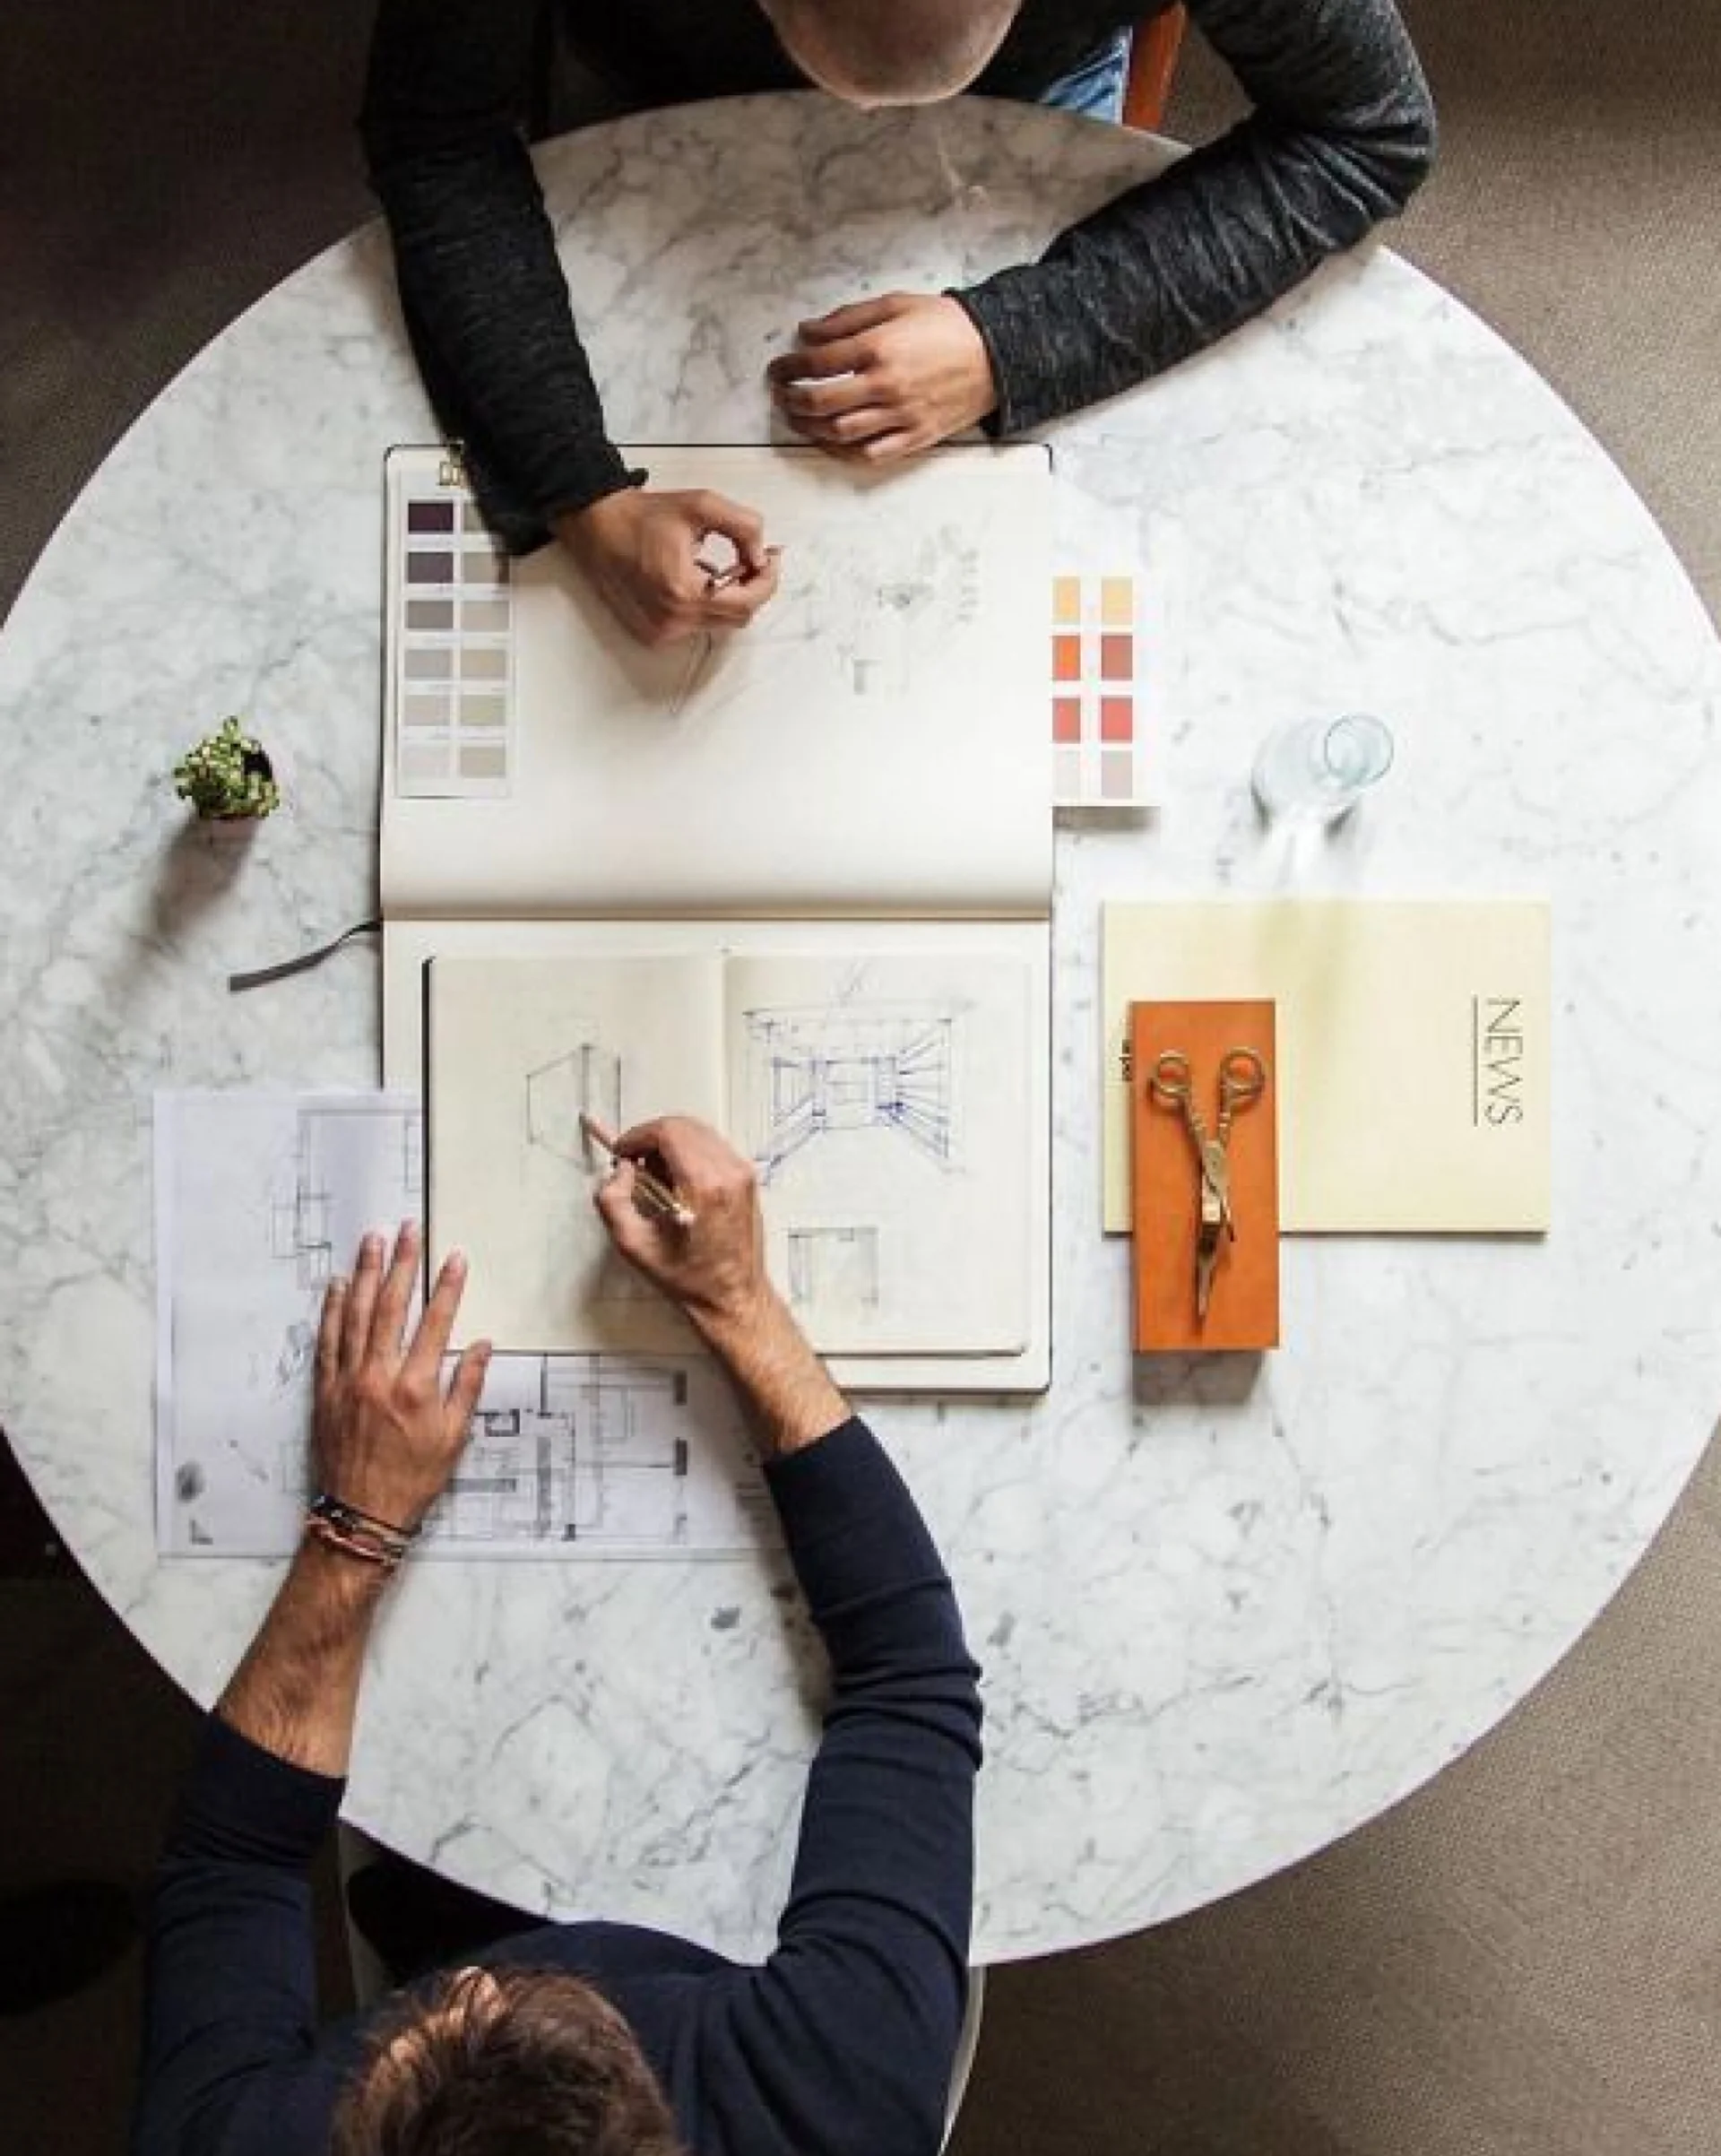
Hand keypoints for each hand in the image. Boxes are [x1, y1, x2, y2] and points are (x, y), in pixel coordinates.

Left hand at [312, 1224, 491, 1532]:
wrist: (361, 1514)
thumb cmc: (413, 1479)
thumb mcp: (454, 1438)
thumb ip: (466, 1387)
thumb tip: (480, 1346)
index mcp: (416, 1387)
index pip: (435, 1323)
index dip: (447, 1287)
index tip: (454, 1258)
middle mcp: (379, 1376)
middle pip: (390, 1306)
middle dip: (400, 1264)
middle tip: (406, 1230)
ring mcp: (348, 1380)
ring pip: (355, 1315)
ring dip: (364, 1274)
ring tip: (371, 1242)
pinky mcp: (325, 1390)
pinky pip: (327, 1340)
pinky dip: (332, 1310)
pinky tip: (338, 1286)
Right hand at [555, 487, 780, 645]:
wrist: (597, 527)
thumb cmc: (641, 517)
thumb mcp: (701, 506)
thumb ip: (744, 527)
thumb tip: (761, 555)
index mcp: (683, 594)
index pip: (747, 604)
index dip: (767, 581)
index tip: (770, 559)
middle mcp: (672, 621)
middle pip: (737, 618)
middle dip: (751, 587)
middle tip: (751, 558)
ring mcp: (660, 631)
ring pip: (719, 623)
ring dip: (728, 596)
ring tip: (719, 563)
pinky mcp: (652, 633)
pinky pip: (696, 625)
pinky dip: (706, 604)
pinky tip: (697, 577)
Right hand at [592, 1117, 771, 1337]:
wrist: (733, 1296)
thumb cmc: (690, 1278)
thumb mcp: (634, 1245)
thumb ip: (613, 1202)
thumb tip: (620, 1172)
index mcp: (704, 1186)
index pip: (667, 1131)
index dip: (637, 1136)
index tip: (622, 1152)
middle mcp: (729, 1173)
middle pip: (683, 1126)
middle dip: (651, 1138)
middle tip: (635, 1165)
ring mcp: (742, 1173)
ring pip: (699, 1132)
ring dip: (670, 1145)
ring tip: (655, 1177)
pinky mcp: (747, 1178)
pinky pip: (713, 1147)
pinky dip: (689, 1153)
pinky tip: (677, 1182)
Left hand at [767, 292, 997, 461]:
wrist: (996, 352)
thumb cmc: (947, 325)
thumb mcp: (895, 305)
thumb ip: (847, 319)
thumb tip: (807, 332)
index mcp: (877, 348)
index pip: (816, 363)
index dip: (788, 367)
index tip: (778, 369)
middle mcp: (884, 385)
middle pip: (820, 403)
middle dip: (791, 400)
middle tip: (781, 395)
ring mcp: (900, 416)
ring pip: (839, 432)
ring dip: (809, 428)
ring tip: (798, 418)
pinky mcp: (915, 437)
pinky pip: (870, 454)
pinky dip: (842, 451)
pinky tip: (830, 441)